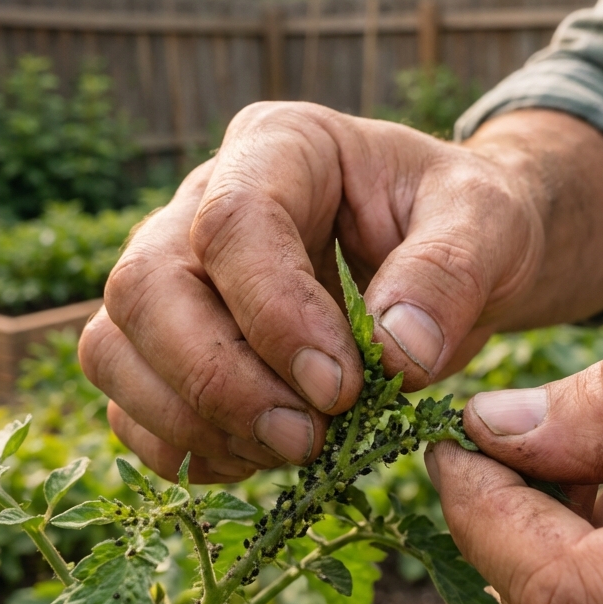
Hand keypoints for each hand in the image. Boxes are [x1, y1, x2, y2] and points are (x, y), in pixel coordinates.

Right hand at [79, 103, 602, 482]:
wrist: (453, 255)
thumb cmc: (467, 224)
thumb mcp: (487, 224)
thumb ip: (449, 273)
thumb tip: (395, 353)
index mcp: (282, 146)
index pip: (234, 224)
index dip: (275, 316)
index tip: (342, 388)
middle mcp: (204, 202)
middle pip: (145, 287)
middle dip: (218, 380)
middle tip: (306, 438)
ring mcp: (178, 273)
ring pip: (115, 347)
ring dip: (192, 421)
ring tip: (293, 449)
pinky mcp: (172, 341)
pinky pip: (132, 404)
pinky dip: (184, 448)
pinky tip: (261, 456)